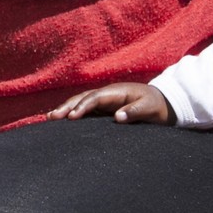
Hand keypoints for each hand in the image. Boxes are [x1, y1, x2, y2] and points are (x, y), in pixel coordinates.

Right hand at [46, 83, 176, 124]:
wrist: (163, 102)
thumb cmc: (156, 105)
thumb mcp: (150, 109)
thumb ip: (135, 111)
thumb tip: (117, 117)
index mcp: (115, 92)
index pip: (94, 98)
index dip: (82, 106)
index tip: (72, 117)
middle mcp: (106, 94)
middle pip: (82, 98)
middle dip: (66, 106)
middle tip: (51, 117)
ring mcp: (104, 100)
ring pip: (80, 102)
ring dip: (65, 108)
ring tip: (50, 117)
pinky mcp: (103, 107)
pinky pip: (85, 109)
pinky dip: (72, 112)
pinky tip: (61, 120)